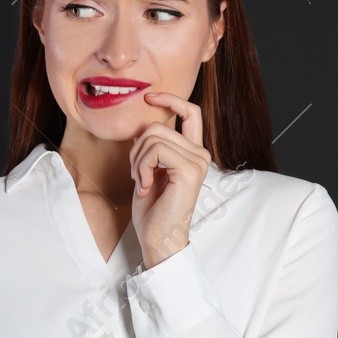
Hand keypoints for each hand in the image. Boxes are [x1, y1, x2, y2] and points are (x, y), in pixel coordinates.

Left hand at [129, 91, 211, 269]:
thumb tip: (144, 125)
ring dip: (137, 160)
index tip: (149, 98)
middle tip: (138, 175)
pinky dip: (141, 167)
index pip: (190, 112)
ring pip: (153, 136)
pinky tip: (147, 187)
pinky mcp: (189, 170)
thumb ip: (152, 146)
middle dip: (136, 149)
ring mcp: (198, 161)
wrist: (158, 239)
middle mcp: (201, 154)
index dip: (170, 99)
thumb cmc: (153, 210)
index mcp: (193, 152)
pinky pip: (155, 150)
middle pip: (158, 126)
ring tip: (143, 183)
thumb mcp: (149, 169)